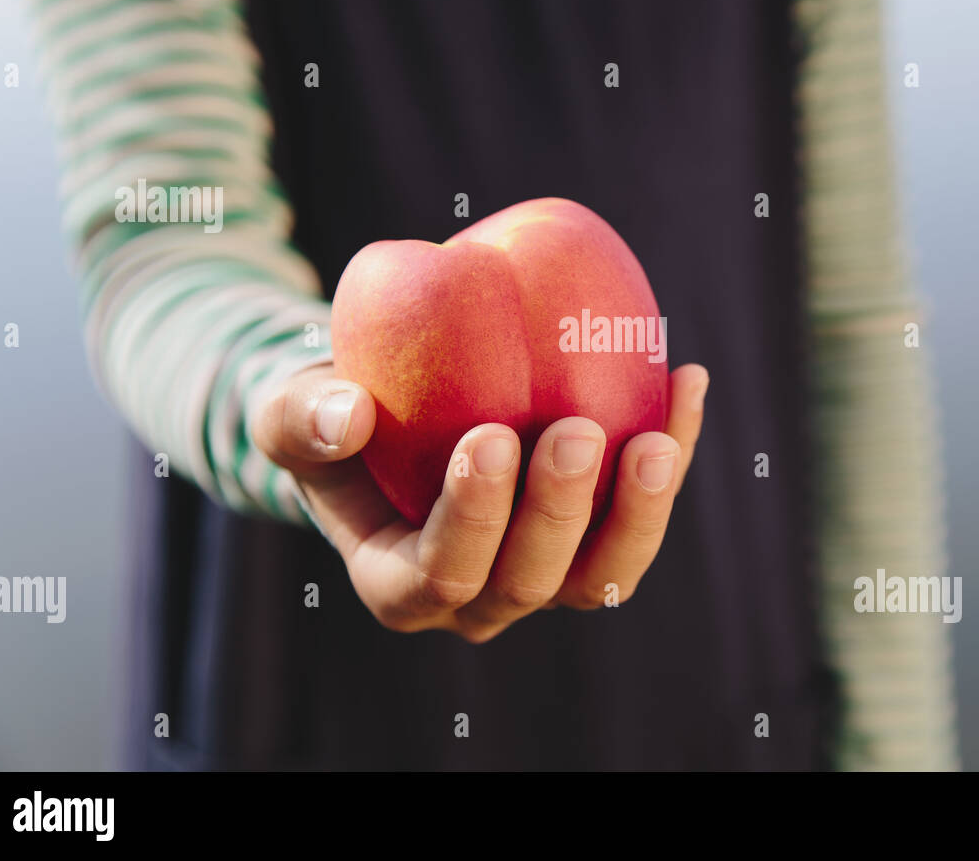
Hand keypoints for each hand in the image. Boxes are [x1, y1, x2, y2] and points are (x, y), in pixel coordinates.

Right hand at [252, 363, 707, 641]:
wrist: (387, 411)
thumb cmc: (335, 413)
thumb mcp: (291, 410)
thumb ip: (301, 415)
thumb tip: (349, 414)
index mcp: (401, 584)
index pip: (441, 572)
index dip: (472, 519)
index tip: (489, 436)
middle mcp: (479, 597)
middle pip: (532, 580)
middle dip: (559, 512)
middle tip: (577, 430)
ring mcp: (546, 572)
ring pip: (606, 572)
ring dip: (640, 511)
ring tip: (657, 437)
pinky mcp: (593, 535)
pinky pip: (640, 509)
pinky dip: (673, 449)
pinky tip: (688, 380)